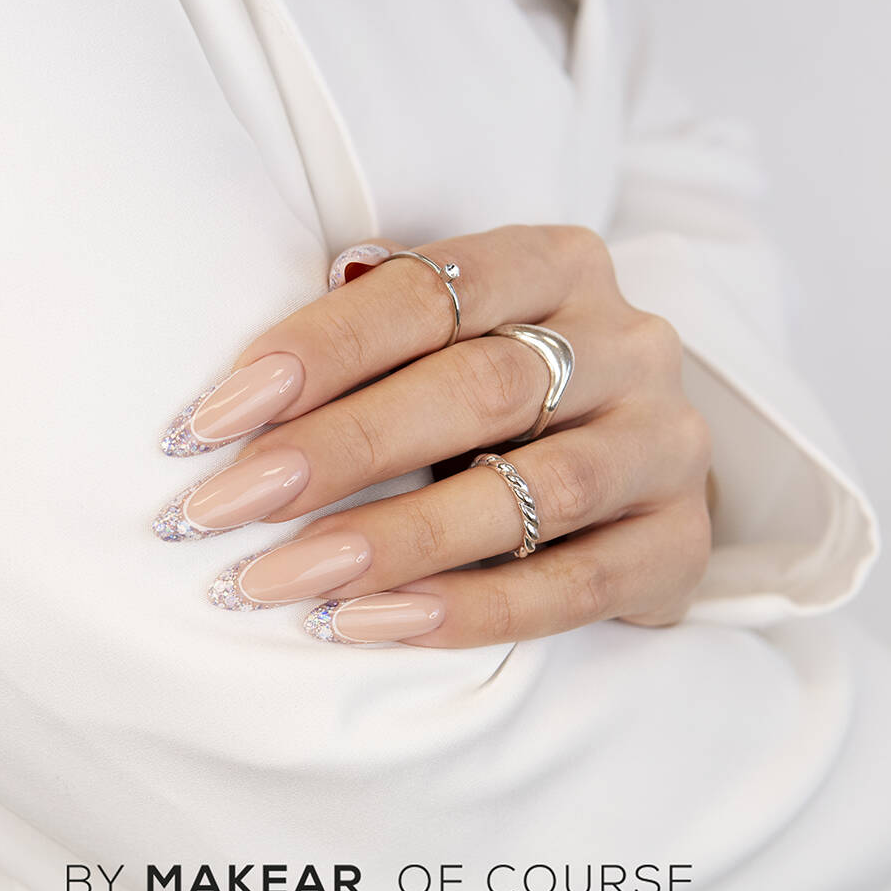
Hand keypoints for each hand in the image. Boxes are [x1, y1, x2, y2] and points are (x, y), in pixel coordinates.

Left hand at [155, 225, 710, 647]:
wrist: (629, 467)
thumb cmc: (505, 397)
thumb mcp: (451, 339)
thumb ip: (377, 336)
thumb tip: (246, 388)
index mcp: (558, 264)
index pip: (431, 291)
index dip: (318, 351)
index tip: (211, 420)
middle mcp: (627, 344)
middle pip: (481, 388)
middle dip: (340, 450)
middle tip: (223, 508)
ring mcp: (665, 445)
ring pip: (536, 491)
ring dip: (395, 540)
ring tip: (281, 581)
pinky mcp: (680, 543)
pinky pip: (577, 588)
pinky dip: (471, 609)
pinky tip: (372, 625)